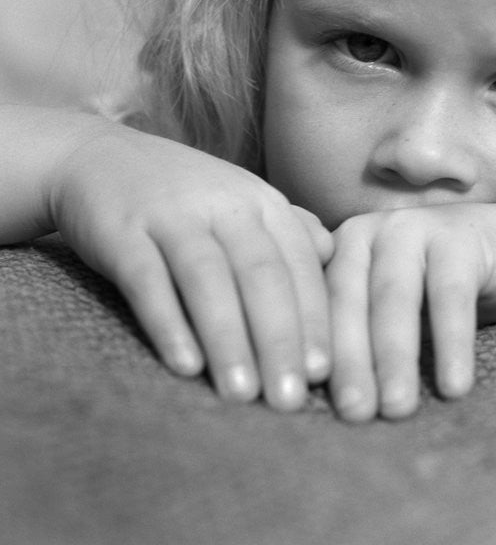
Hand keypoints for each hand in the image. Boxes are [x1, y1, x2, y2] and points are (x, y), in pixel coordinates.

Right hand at [49, 121, 332, 409]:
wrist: (100, 157)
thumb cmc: (184, 195)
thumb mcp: (242, 201)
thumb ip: (287, 230)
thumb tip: (334, 256)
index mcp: (261, 202)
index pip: (299, 264)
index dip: (314, 318)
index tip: (324, 373)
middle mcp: (224, 204)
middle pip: (261, 275)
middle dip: (279, 340)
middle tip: (289, 400)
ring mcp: (172, 215)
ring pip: (209, 279)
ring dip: (229, 339)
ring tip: (243, 395)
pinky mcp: (122, 230)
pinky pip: (148, 279)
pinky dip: (168, 323)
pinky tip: (185, 366)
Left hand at [324, 203, 495, 420]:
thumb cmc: (436, 292)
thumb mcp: (386, 308)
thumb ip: (352, 335)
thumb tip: (313, 400)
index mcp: (339, 249)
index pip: (316, 306)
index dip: (311, 354)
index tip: (307, 402)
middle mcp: (368, 231)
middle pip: (349, 300)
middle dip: (349, 360)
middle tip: (353, 414)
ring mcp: (413, 228)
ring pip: (395, 298)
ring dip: (394, 357)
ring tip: (396, 409)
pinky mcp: (460, 238)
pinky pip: (452, 295)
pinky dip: (451, 343)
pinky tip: (454, 386)